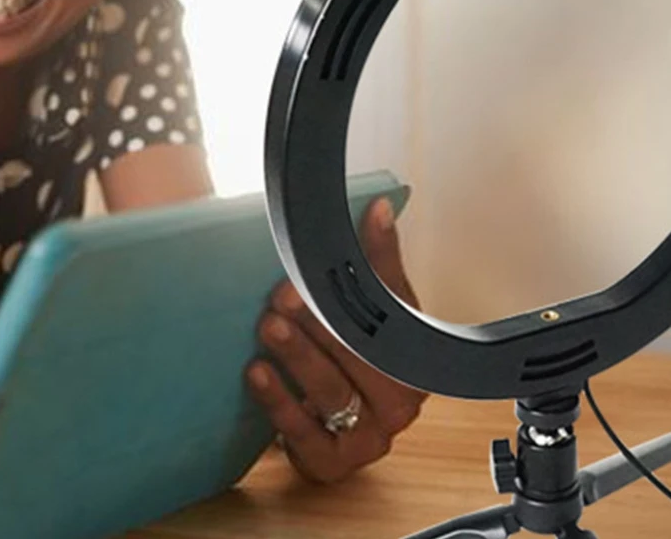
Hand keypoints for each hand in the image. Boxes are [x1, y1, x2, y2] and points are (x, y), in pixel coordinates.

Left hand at [247, 197, 427, 482]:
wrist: (337, 422)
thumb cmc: (356, 357)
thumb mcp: (372, 309)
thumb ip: (377, 261)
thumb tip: (380, 207)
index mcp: (413, 358)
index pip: (386, 319)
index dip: (351, 292)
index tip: (315, 266)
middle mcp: (401, 401)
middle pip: (358, 356)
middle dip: (317, 324)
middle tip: (282, 298)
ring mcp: (371, 437)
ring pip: (332, 391)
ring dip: (297, 356)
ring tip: (269, 328)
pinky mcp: (334, 463)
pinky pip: (306, 434)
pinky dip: (280, 403)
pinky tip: (257, 373)